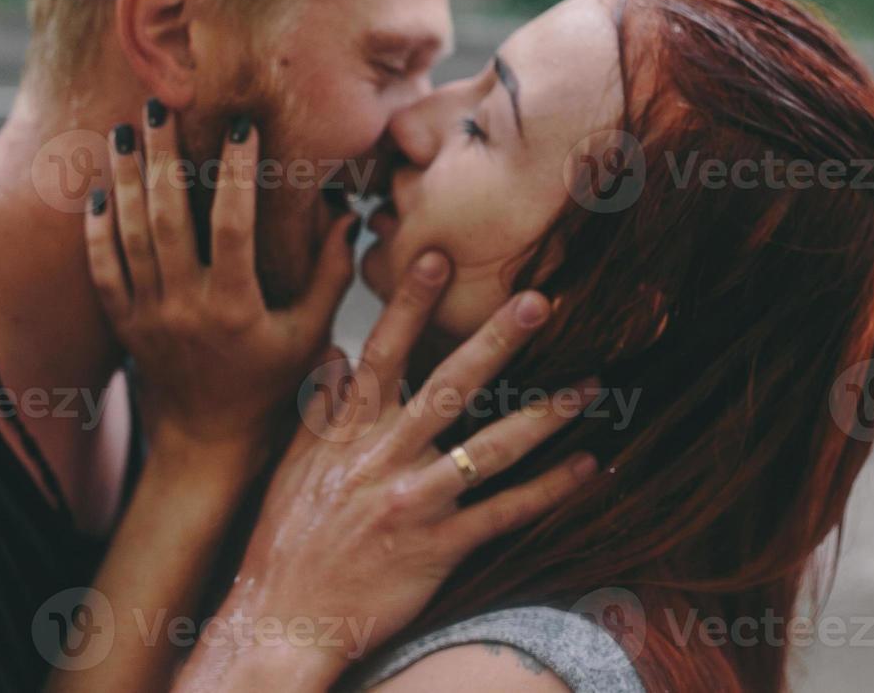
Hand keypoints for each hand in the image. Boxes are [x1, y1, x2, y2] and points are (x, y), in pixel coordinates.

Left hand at [85, 103, 356, 457]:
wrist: (208, 440)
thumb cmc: (270, 383)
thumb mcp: (310, 334)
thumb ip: (331, 274)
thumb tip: (348, 213)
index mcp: (235, 306)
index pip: (233, 226)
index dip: (237, 173)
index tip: (241, 127)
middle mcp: (185, 307)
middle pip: (167, 219)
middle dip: (162, 158)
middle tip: (160, 108)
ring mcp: (148, 315)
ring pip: (129, 236)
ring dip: (125, 180)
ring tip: (122, 131)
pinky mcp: (125, 323)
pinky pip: (103, 270)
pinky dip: (98, 230)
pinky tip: (99, 192)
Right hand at [173, 252, 599, 690]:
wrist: (282, 616)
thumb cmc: (286, 537)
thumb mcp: (293, 463)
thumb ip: (320, 405)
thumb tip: (336, 351)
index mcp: (348, 431)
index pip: (381, 353)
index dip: (410, 304)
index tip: (437, 257)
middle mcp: (384, 458)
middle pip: (448, 388)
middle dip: (495, 340)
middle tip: (539, 301)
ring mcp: (414, 502)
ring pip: (490, 449)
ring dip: (545, 415)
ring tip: (591, 386)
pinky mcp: (438, 548)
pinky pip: (504, 514)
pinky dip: (550, 491)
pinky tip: (590, 469)